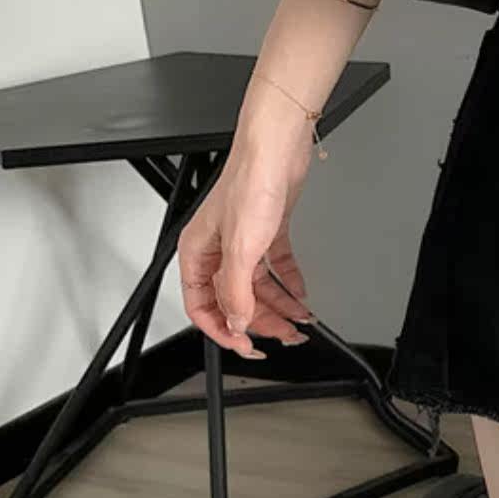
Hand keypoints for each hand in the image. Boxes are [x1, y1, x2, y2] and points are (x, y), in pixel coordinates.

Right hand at [177, 100, 317, 355]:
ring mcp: (243, 240)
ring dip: (279, 305)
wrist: (276, 151)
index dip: (223, 330)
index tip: (246, 346)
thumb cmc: (249, 184)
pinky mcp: (267, 231)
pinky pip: (276, 266)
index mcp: (198, 253)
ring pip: (258, 286)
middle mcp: (218, 249)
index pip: (202, 306)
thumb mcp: (242, 249)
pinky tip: (301, 293)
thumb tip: (236, 323)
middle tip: (285, 336)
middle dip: (261, 321)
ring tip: (299, 320)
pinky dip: (289, 281)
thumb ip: (236, 291)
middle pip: (236, 299)